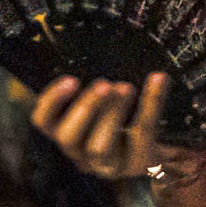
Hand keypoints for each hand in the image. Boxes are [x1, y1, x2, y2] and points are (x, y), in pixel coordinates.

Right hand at [30, 72, 202, 181]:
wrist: (162, 149)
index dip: (51, 101)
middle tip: (104, 84)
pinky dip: (152, 102)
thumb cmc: (124, 115)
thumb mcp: (102, 103)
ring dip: (112, 113)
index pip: (43, 121)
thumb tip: (89, 41)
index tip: (71, 79)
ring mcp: (109, 164)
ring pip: (99, 146)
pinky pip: (142, 132)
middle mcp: (81, 154)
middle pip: (68, 137)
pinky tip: (159, 79)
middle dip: (85, 109)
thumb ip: (94, 85)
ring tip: (126, 87)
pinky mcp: (138, 162)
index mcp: (68, 132)